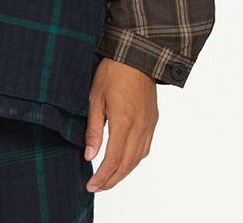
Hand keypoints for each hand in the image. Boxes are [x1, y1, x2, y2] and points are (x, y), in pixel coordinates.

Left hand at [82, 57, 158, 192]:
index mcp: (124, 121)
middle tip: (97, 187)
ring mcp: (149, 124)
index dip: (102, 177)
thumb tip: (88, 155)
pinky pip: (145, 148)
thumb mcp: (95, 98)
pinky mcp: (153, 120)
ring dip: (123, 173)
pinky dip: (134, 160)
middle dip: (111, 180)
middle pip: (127, 165)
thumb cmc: (113, 71)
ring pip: (138, 159)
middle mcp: (140, 127)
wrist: (136, 55)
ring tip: (108, 178)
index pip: (113, 160)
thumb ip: (93, 129)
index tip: (91, 185)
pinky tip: (123, 162)